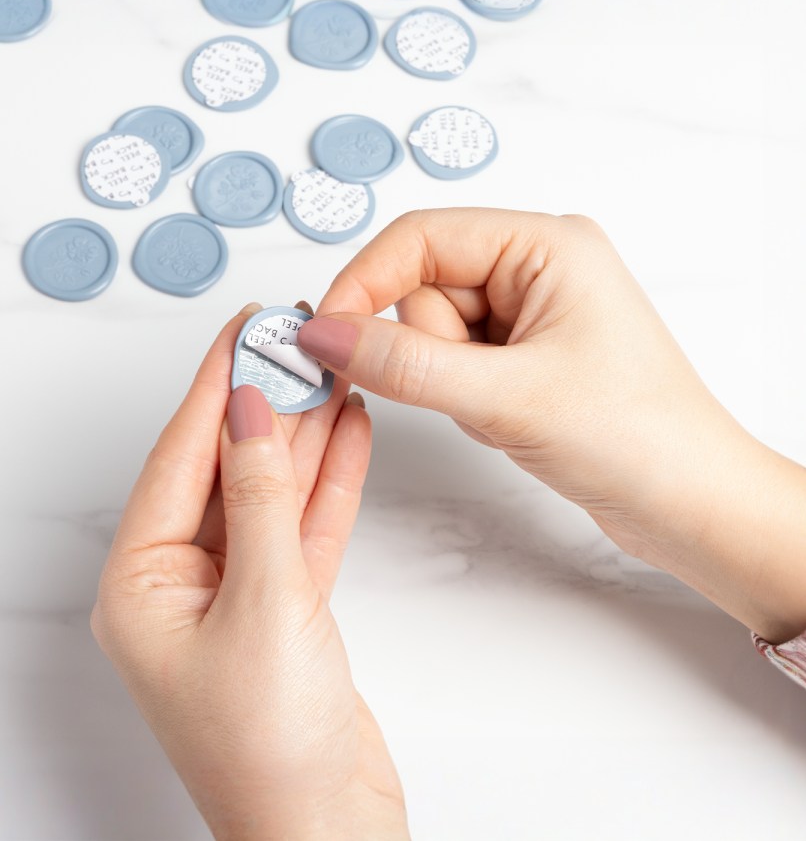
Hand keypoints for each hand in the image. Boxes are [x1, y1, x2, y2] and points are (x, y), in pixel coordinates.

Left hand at [91, 304, 407, 839]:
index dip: (215, 386)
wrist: (331, 829)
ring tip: (332, 374)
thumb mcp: (264, 602)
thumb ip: (261, 499)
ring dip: (304, 435)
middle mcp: (183, 584)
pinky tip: (348, 436)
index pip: (180, 458)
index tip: (244, 329)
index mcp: (143, 585)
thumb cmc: (273, 749)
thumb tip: (248, 413)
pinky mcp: (289, 605)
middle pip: (226, 468)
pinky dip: (329, 481)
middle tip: (295, 342)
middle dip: (265, 404)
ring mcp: (240, 593)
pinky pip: (305, 525)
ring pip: (273, 491)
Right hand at [296, 209, 805, 641]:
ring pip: (436, 334)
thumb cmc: (636, 438)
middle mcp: (538, 265)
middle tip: (484, 393)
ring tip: (511, 413)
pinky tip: (516, 422)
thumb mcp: (508, 397)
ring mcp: (532, 313)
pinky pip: (457, 366)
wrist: (693, 505)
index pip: (420, 237)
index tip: (324, 337)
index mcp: (547, 243)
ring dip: (453, 383)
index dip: (363, 283)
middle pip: (425, 287)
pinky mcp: (527, 356)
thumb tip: (321, 333)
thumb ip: (405, 363)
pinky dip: (467, 401)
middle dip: (433, 352)